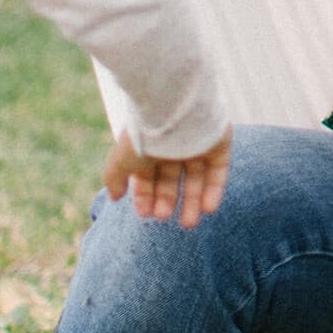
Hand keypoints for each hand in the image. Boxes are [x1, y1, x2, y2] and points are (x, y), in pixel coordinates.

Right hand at [104, 124, 231, 227]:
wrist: (174, 108)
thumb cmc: (144, 134)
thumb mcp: (122, 159)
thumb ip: (114, 178)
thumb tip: (114, 197)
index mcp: (149, 148)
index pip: (147, 178)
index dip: (145, 197)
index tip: (145, 215)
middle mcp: (173, 147)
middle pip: (171, 180)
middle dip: (167, 201)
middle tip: (163, 217)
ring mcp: (197, 145)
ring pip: (196, 179)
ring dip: (193, 203)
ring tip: (189, 224)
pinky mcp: (218, 144)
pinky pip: (218, 172)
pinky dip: (214, 191)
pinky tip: (207, 209)